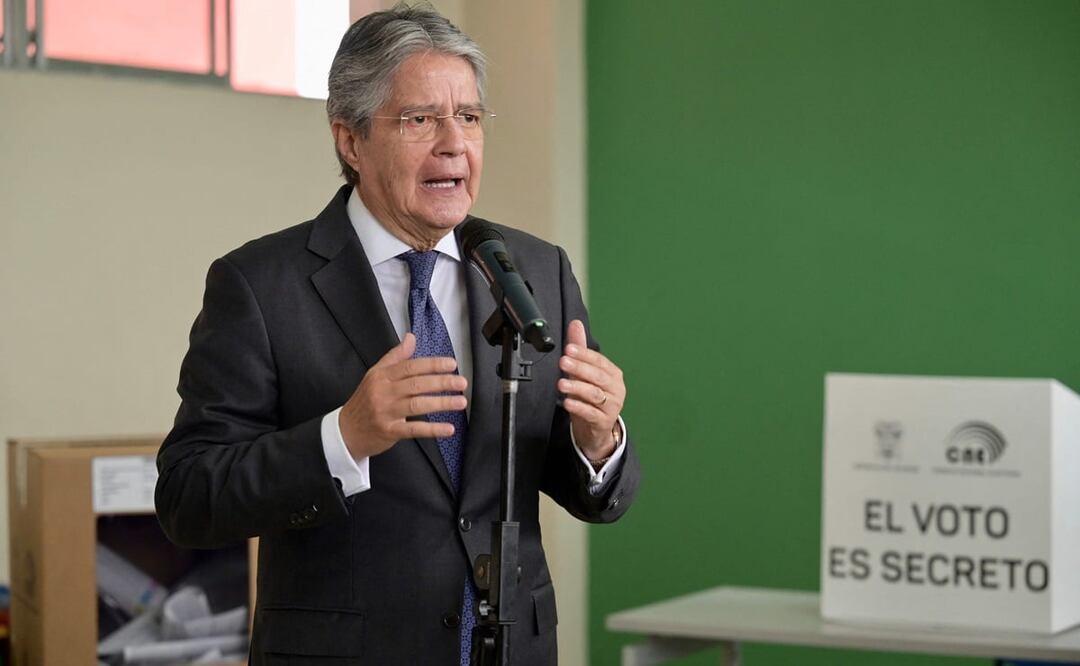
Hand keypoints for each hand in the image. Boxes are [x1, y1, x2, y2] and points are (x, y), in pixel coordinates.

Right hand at [339, 333, 466, 457]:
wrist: (345, 431)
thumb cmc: (364, 401)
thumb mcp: (375, 375)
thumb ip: (395, 357)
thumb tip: (411, 337)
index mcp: (381, 376)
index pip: (410, 366)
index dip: (432, 364)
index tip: (451, 364)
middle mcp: (383, 392)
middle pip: (416, 384)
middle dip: (441, 382)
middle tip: (461, 382)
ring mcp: (385, 412)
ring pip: (417, 405)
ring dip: (441, 403)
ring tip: (461, 401)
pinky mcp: (389, 431)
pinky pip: (414, 429)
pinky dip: (433, 429)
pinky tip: (448, 429)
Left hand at [558, 320, 624, 460]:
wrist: (596, 429)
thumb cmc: (591, 397)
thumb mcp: (584, 373)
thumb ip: (580, 349)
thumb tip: (575, 324)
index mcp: (613, 374)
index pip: (599, 361)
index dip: (584, 354)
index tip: (569, 348)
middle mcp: (615, 388)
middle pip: (598, 377)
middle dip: (580, 368)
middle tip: (563, 361)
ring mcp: (612, 406)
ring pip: (594, 394)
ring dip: (577, 388)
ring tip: (561, 383)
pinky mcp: (603, 421)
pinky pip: (591, 413)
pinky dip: (579, 407)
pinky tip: (567, 403)